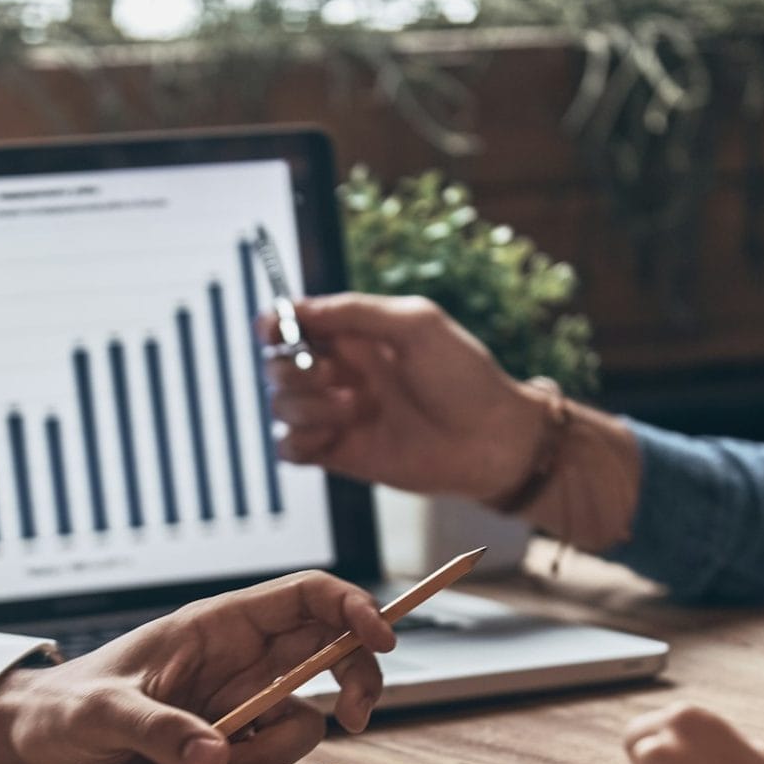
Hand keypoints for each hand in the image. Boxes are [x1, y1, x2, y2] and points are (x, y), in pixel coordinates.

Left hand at [0, 571, 394, 763]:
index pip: (306, 597)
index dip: (354, 608)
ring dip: (271, 753)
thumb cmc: (57, 710)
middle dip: (354, 681)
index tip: (382, 640)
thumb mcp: (100, 713)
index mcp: (214, 627)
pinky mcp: (225, 750)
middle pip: (330, 654)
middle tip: (354, 717)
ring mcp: (235, 708)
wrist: (29, 751)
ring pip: (301, 722)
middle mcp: (236, 663)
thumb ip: (159, 731)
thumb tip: (213, 756)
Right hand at [265, 294, 549, 502]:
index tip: (274, 331)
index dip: (273, 325)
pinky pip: (288, 448)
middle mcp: (341, 374)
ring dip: (307, 406)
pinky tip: (331, 438)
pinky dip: (297, 442)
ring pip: (280, 406)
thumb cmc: (464, 378)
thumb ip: (356, 311)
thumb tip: (300, 309)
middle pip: (277, 365)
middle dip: (293, 369)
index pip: (292, 324)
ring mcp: (337, 415)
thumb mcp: (417, 324)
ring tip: (355, 409)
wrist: (490, 441)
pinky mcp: (338, 454)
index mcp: (356, 336)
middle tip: (337, 377)